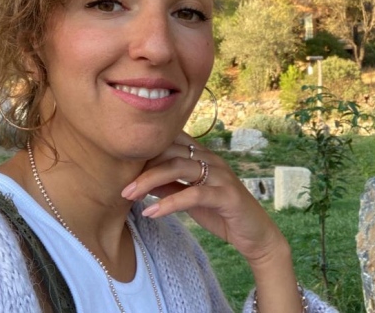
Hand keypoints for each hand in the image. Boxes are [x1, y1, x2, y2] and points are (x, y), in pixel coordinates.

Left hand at [121, 132, 288, 267]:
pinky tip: (152, 212)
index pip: (170, 140)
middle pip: (170, 152)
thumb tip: (139, 180)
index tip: (123, 164)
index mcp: (202, 155)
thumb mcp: (188, 196)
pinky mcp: (227, 194)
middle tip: (120, 185)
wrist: (254, 234)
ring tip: (129, 196)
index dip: (147, 150)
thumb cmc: (219, 212)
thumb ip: (168, 185)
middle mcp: (211, 158)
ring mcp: (220, 174)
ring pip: (179, 167)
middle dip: (142, 167)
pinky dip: (169, 203)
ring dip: (150, 180)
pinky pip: (194, 194)